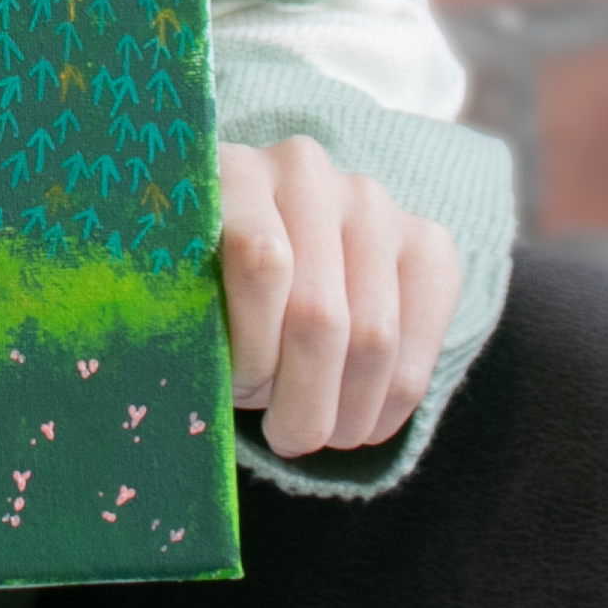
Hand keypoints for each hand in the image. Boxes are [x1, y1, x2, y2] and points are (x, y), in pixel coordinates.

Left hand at [215, 136, 456, 458]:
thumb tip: (186, 387)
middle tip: (283, 436)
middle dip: (300, 399)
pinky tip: (359, 423)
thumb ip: (183, 322)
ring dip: (343, 412)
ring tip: (314, 432)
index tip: (231, 394)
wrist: (273, 257)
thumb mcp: (180, 302)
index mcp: (229, 172)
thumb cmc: (208, 293)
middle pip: (319, 313)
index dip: (249, 350)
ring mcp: (372, 202)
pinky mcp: (427, 242)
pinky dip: (389, 406)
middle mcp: (305, 171)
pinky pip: (419, 346)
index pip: (261, 264)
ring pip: (374, 338)